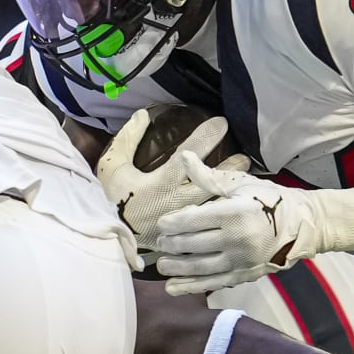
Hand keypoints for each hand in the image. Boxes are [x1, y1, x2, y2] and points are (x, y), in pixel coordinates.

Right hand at [96, 108, 249, 248]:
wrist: (107, 238)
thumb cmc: (112, 200)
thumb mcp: (112, 167)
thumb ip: (127, 140)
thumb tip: (142, 114)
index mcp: (161, 183)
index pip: (189, 156)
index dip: (206, 137)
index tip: (221, 123)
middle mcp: (177, 202)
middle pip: (211, 182)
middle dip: (230, 168)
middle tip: (245, 156)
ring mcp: (184, 221)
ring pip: (215, 203)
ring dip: (230, 188)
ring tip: (246, 178)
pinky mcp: (186, 236)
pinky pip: (210, 223)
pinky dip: (223, 212)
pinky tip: (235, 203)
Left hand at [156, 152, 353, 294]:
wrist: (303, 225)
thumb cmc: (270, 200)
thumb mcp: (241, 184)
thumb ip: (209, 176)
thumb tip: (183, 157)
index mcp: (234, 213)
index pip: (192, 220)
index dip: (172, 223)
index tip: (163, 223)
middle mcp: (236, 239)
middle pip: (191, 244)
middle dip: (170, 244)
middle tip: (161, 242)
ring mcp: (240, 260)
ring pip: (198, 267)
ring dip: (175, 266)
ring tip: (163, 263)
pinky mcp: (244, 275)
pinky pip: (211, 283)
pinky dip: (190, 286)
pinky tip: (173, 286)